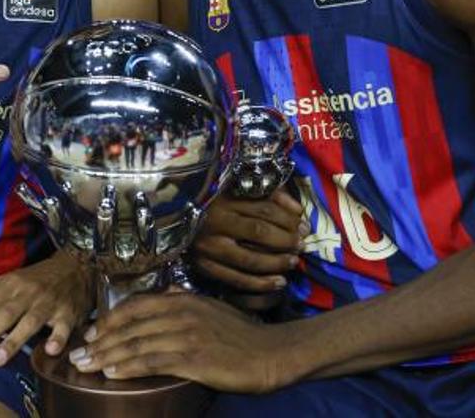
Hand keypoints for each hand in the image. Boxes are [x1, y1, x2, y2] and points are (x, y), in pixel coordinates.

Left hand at [0, 250, 91, 365]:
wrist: (74, 266)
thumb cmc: (36, 280)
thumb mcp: (8, 284)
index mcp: (9, 285)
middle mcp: (27, 292)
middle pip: (4, 315)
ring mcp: (48, 302)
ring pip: (29, 321)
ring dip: (13, 340)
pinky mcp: (68, 312)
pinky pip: (63, 327)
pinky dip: (57, 338)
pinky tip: (49, 350)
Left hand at [69, 293, 288, 392]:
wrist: (272, 353)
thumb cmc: (242, 334)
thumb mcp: (211, 308)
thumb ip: (184, 303)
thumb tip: (163, 297)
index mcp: (183, 299)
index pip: (135, 306)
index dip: (108, 320)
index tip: (90, 333)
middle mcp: (181, 313)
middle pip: (129, 326)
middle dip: (99, 341)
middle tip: (77, 354)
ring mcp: (187, 335)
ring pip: (136, 344)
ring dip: (106, 356)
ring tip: (85, 366)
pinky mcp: (194, 359)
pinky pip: (152, 362)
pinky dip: (128, 367)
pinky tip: (112, 373)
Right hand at [192, 189, 306, 292]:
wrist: (170, 216)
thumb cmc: (213, 201)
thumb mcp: (238, 190)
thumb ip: (269, 195)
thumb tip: (298, 210)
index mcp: (223, 199)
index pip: (264, 209)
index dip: (289, 219)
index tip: (304, 226)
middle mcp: (214, 222)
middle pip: (259, 233)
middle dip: (286, 240)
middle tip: (301, 245)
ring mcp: (207, 247)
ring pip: (250, 259)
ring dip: (277, 263)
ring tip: (293, 262)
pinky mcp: (203, 266)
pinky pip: (237, 280)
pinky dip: (261, 284)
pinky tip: (279, 282)